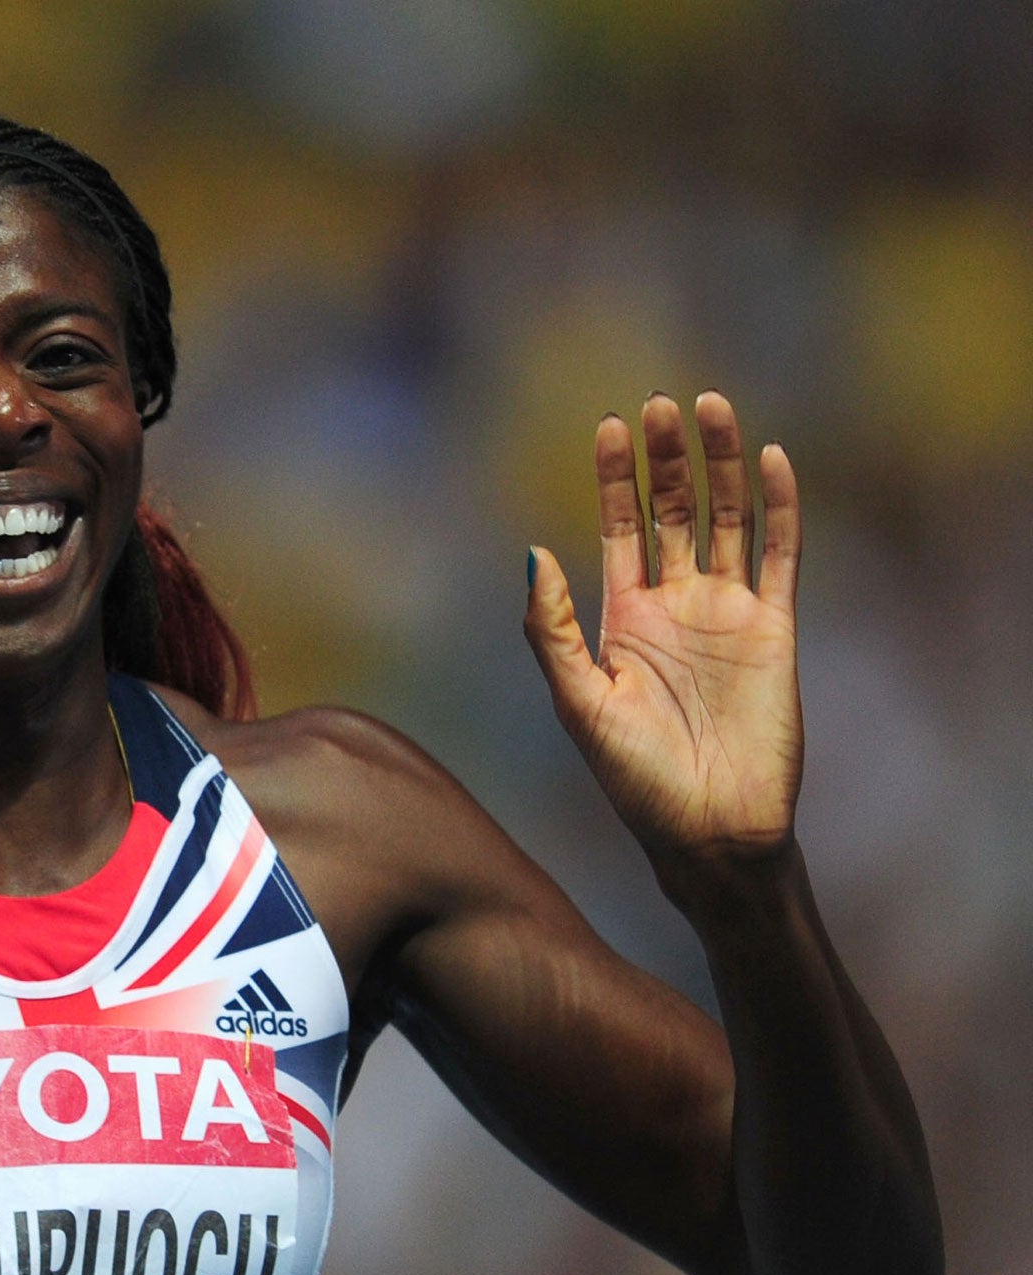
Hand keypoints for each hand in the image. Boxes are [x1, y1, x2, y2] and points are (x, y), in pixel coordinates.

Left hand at [524, 391, 801, 868]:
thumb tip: (532, 551)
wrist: (709, 832)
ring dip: (721, 465)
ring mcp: (728, 613)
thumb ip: (551, 628)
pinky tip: (772, 460)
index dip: (614, 478)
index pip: (620, 528)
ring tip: (712, 407)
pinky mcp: (775, 630)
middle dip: (665, 459)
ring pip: (726, 520)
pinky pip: (781, 555)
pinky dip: (779, 507)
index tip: (609, 424)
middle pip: (673, 511)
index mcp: (622, 619)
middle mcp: (676, 606)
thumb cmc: (635, 779)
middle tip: (659, 403)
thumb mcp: (579, 700)